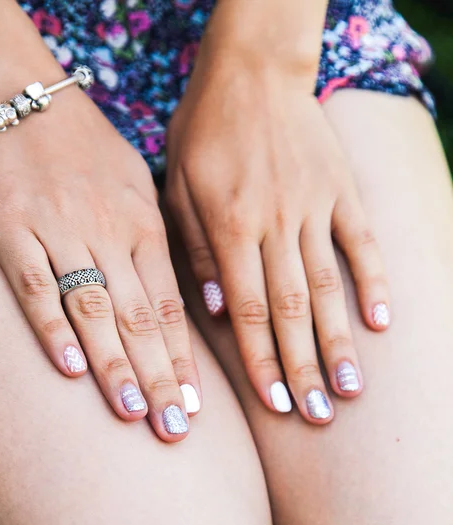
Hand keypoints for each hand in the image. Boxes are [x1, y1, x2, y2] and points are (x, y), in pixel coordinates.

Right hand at [0, 86, 200, 440]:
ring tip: (133, 413)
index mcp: (145, 227)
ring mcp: (61, 232)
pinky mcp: (12, 229)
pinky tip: (68, 367)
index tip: (196, 405)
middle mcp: (109, 234)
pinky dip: (51, 327)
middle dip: (159, 377)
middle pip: (139, 318)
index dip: (183, 358)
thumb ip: (161, 244)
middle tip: (174, 430)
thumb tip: (188, 296)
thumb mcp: (143, 189)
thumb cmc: (93, 150)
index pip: (170, 306)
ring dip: (114, 364)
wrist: (28, 99)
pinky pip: (35, 284)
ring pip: (94, 308)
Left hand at [166, 48, 389, 423]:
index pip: (245, 311)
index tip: (276, 403)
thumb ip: (195, 250)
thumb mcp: (177, 187)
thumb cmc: (203, 132)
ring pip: (328, 285)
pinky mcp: (342, 189)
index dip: (261, 361)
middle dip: (303, 366)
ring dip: (339, 340)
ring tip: (350, 389)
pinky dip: (375, 281)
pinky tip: (383, 321)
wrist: (251, 72)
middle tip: (318, 416)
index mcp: (228, 227)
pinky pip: (362, 241)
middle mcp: (274, 224)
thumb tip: (212, 311)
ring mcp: (313, 206)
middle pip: (290, 309)